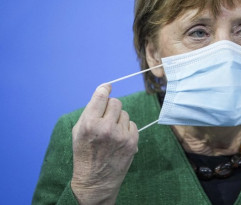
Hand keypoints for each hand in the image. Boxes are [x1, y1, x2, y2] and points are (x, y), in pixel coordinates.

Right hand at [71, 84, 138, 203]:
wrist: (95, 181)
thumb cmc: (84, 154)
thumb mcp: (78, 131)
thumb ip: (89, 112)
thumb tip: (103, 92)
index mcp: (89, 123)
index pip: (101, 96)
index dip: (105, 89)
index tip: (107, 87)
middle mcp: (106, 128)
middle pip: (115, 102)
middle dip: (110, 108)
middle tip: (105, 118)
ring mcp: (121, 135)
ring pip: (124, 113)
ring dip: (118, 119)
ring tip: (110, 133)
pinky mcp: (132, 141)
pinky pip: (132, 124)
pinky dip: (126, 129)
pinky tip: (118, 139)